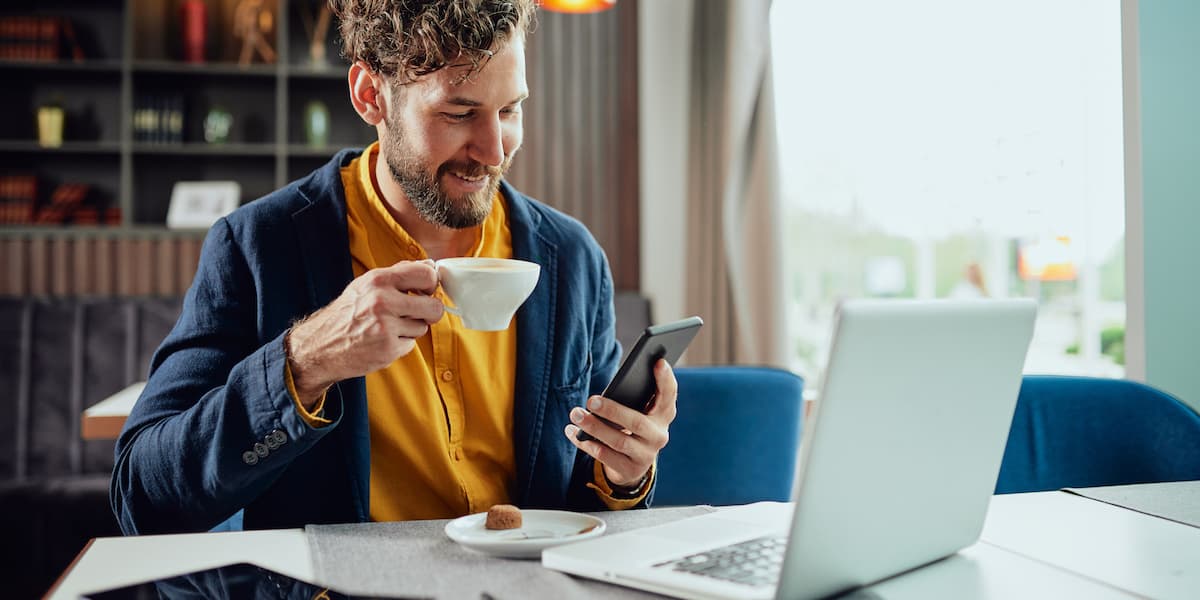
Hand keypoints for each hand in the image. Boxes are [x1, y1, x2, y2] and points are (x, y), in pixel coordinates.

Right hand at [286, 261, 443, 407]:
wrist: (322, 345)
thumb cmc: (346, 313)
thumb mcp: (366, 284)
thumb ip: (399, 274)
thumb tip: (429, 265)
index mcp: (378, 280)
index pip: (426, 274)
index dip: (432, 283)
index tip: (427, 290)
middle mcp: (382, 301)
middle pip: (434, 306)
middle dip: (430, 311)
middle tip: (417, 312)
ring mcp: (386, 326)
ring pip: (423, 327)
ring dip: (411, 328)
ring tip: (390, 326)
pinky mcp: (388, 348)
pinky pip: (411, 344)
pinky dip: (401, 343)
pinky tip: (384, 339)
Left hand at [565, 359, 676, 488]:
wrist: (632, 464)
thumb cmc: (632, 425)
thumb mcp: (638, 411)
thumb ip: (633, 398)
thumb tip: (607, 391)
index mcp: (664, 414)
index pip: (669, 394)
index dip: (665, 379)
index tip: (658, 362)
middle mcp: (659, 435)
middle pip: (636, 421)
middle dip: (612, 410)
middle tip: (591, 400)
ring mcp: (646, 455)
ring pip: (618, 441)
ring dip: (594, 427)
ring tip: (575, 414)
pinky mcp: (630, 470)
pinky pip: (605, 456)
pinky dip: (586, 443)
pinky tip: (572, 432)